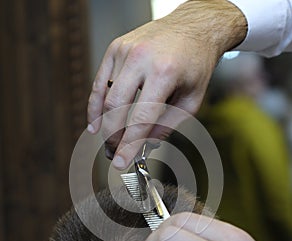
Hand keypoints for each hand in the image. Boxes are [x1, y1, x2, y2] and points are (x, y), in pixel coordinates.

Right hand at [87, 0, 246, 168]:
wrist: (194, 26)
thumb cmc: (196, 62)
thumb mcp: (192, 99)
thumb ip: (168, 124)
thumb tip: (146, 142)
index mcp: (164, 72)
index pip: (140, 119)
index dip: (128, 145)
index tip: (121, 162)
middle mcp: (142, 59)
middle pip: (116, 108)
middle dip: (113, 137)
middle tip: (113, 153)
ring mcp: (125, 51)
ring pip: (104, 96)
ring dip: (103, 124)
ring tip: (106, 142)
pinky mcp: (116, 48)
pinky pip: (99, 81)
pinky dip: (95, 104)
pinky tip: (95, 122)